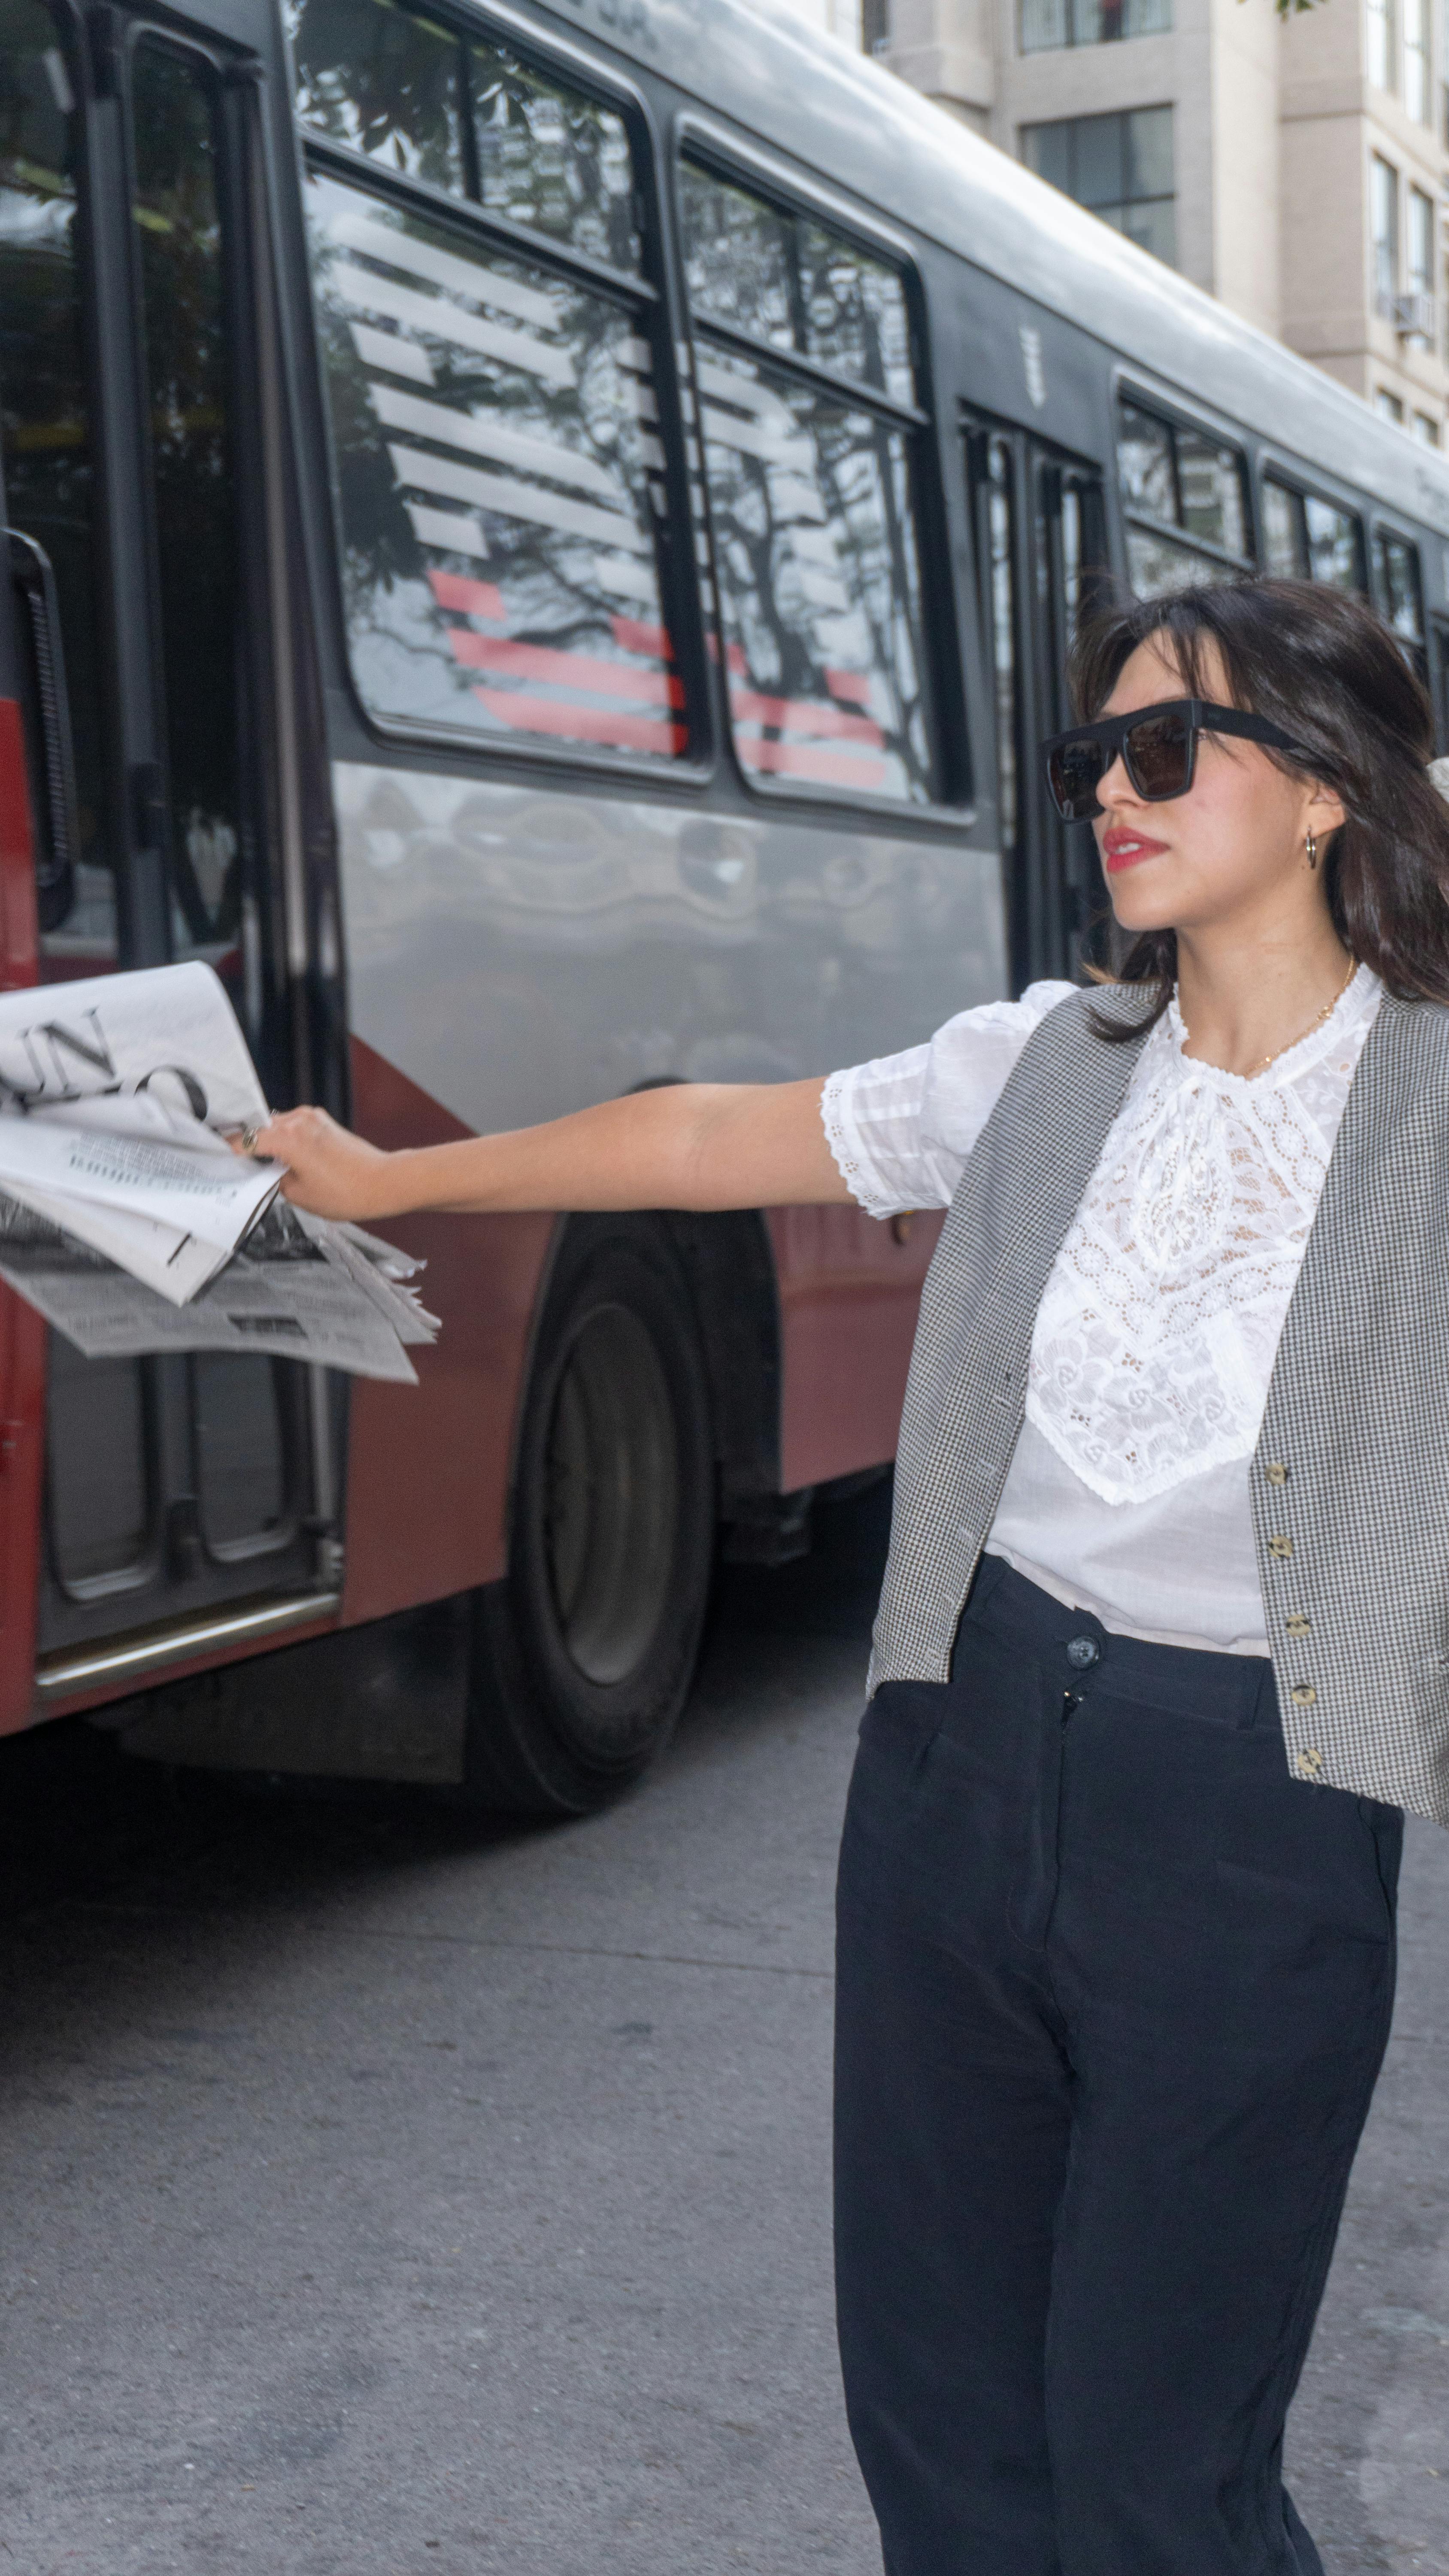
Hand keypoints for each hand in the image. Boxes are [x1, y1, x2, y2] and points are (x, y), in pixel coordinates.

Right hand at [235, 1105, 396, 1219]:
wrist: (384, 1183)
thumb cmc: (347, 1192)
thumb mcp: (298, 1195)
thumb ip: (274, 1179)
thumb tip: (266, 1172)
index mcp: (288, 1138)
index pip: (245, 1140)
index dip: (229, 1151)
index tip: (218, 1158)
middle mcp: (298, 1121)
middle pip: (259, 1129)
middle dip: (248, 1145)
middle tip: (237, 1163)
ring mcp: (313, 1118)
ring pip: (276, 1126)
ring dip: (267, 1140)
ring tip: (262, 1163)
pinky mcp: (324, 1122)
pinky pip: (294, 1126)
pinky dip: (285, 1138)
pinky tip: (285, 1156)